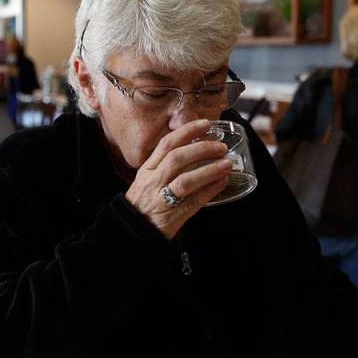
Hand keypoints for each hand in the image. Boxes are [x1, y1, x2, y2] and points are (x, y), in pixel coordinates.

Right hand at [125, 119, 231, 239]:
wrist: (130, 233)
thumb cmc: (141, 206)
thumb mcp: (145, 180)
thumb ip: (163, 167)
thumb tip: (191, 151)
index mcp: (147, 170)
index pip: (167, 144)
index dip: (187, 131)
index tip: (205, 125)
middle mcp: (153, 181)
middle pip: (177, 158)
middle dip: (202, 149)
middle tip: (220, 146)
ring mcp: (161, 198)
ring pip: (186, 180)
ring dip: (209, 170)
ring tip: (226, 164)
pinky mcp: (172, 215)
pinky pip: (194, 201)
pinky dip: (210, 190)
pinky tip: (222, 182)